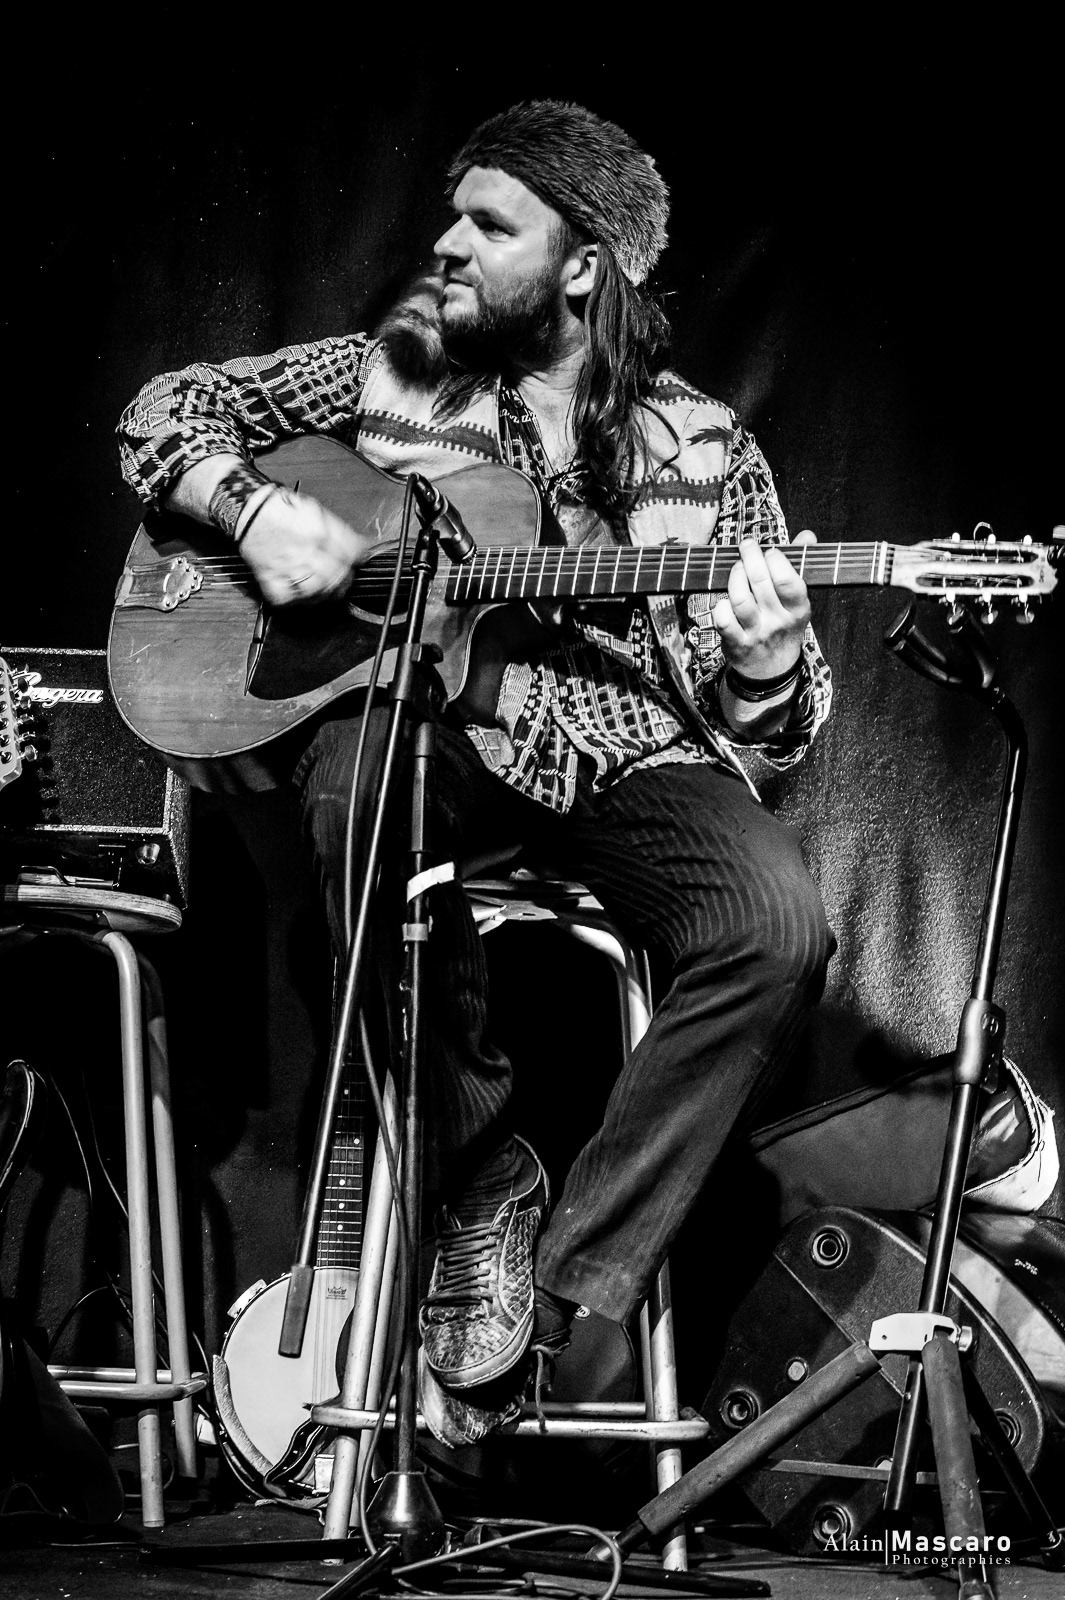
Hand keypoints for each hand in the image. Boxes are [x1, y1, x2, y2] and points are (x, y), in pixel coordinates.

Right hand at [239, 488, 372, 604]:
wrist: (249, 508)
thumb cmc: (280, 508)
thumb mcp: (316, 510)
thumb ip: (339, 531)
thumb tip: (359, 545)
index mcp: (319, 532)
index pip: (351, 552)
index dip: (359, 558)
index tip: (359, 560)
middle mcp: (305, 550)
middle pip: (336, 575)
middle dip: (344, 579)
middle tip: (344, 578)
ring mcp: (287, 565)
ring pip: (315, 589)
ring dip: (324, 593)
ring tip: (326, 589)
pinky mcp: (269, 575)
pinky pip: (284, 597)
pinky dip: (294, 600)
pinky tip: (300, 595)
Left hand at [712, 531, 815, 678]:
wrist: (773, 669)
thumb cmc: (783, 624)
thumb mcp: (797, 600)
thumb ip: (799, 565)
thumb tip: (807, 536)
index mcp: (798, 609)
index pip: (788, 581)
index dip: (776, 560)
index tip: (769, 550)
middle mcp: (778, 621)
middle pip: (761, 583)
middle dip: (751, 557)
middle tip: (747, 546)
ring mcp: (756, 633)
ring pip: (740, 599)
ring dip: (735, 577)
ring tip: (737, 568)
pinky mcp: (735, 643)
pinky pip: (723, 620)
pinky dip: (720, 605)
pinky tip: (724, 599)